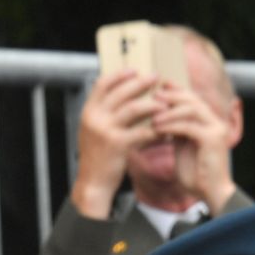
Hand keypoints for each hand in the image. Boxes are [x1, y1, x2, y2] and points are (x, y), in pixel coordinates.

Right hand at [70, 68, 163, 218]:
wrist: (93, 183)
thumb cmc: (97, 157)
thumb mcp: (93, 131)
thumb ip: (104, 114)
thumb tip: (124, 95)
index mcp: (88, 112)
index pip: (102, 84)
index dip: (119, 75)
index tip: (135, 70)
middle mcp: (95, 118)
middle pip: (122, 92)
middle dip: (141, 83)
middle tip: (156, 78)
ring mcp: (106, 130)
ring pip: (135, 108)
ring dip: (153, 104)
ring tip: (164, 103)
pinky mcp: (118, 145)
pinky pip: (142, 131)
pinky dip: (156, 130)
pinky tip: (165, 131)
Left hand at [151, 80, 235, 210]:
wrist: (211, 194)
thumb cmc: (197, 175)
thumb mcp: (183, 148)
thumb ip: (177, 132)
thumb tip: (162, 118)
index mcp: (209, 123)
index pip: (193, 99)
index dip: (177, 90)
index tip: (159, 87)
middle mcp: (215, 122)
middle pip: (193, 99)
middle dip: (172, 95)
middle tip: (154, 96)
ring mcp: (216, 129)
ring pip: (191, 109)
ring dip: (169, 111)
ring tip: (153, 116)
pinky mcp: (213, 140)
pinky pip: (189, 126)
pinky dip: (172, 125)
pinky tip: (158, 128)